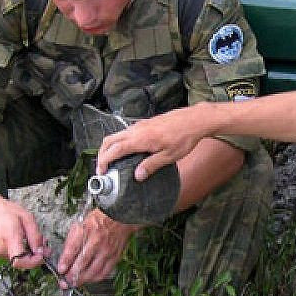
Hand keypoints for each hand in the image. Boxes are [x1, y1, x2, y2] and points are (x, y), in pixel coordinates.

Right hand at [0, 196, 46, 268]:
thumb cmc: (4, 210)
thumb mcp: (26, 218)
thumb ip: (35, 236)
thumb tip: (40, 250)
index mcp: (9, 239)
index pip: (20, 262)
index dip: (34, 262)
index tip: (42, 255)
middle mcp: (1, 248)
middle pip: (22, 262)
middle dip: (35, 255)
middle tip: (44, 246)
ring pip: (18, 258)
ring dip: (28, 252)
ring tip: (34, 239)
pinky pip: (12, 254)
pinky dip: (21, 250)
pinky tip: (24, 239)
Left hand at [55, 208, 137, 286]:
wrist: (119, 217)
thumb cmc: (98, 221)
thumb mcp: (80, 225)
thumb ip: (71, 241)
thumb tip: (64, 258)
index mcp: (86, 230)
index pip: (73, 248)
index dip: (65, 261)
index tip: (60, 269)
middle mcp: (97, 241)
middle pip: (83, 262)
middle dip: (72, 275)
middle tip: (65, 281)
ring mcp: (107, 250)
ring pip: (93, 270)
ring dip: (83, 279)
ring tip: (75, 282)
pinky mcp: (115, 256)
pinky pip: (104, 272)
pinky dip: (95, 278)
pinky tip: (89, 279)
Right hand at [96, 106, 210, 180]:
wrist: (194, 120)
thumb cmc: (184, 138)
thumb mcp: (169, 156)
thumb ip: (151, 165)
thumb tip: (137, 176)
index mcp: (139, 139)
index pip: (114, 150)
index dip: (104, 161)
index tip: (101, 172)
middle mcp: (136, 130)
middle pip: (110, 140)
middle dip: (102, 154)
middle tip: (102, 167)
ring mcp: (140, 125)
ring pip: (117, 134)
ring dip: (110, 147)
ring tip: (111, 160)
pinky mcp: (145, 123)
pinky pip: (126, 132)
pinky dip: (119, 141)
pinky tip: (126, 150)